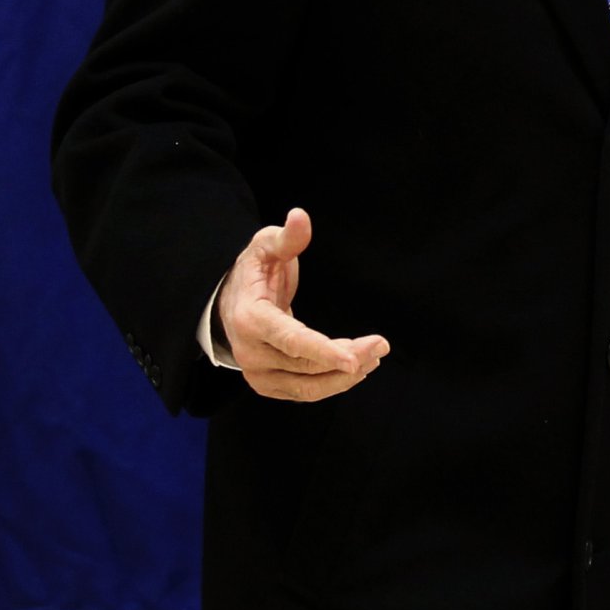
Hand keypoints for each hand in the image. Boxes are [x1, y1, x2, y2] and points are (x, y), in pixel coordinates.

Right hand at [219, 208, 390, 401]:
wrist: (228, 303)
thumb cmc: (253, 271)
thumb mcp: (266, 246)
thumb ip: (287, 237)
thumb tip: (300, 216)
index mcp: (250, 319)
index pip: (291, 341)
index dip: (324, 352)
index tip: (354, 361)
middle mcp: (250, 353)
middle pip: (307, 366)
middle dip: (349, 358)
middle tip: (381, 345)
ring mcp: (258, 374)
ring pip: (309, 387)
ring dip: (345, 377)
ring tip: (374, 355)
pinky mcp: (268, 385)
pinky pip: (305, 392)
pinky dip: (332, 383)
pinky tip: (355, 367)